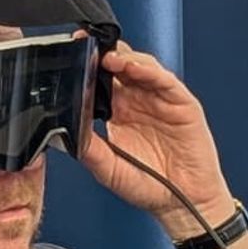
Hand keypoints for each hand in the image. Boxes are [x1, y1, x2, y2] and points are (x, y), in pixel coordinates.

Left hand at [82, 46, 235, 239]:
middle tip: (86, 45)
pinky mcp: (183, 104)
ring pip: (142, 68)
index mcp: (118, 114)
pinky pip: (166, 81)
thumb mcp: (109, 170)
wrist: (183, 203)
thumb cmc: (150, 186)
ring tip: (108, 58)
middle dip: (103, 54)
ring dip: (125, 59)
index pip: (100, 82)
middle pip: (120, 67)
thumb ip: (89, 149)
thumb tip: (64, 131)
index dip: (87, 68)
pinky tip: (134, 68)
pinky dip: (150, 71)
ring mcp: (161, 100)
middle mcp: (139, 102)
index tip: (72, 54)